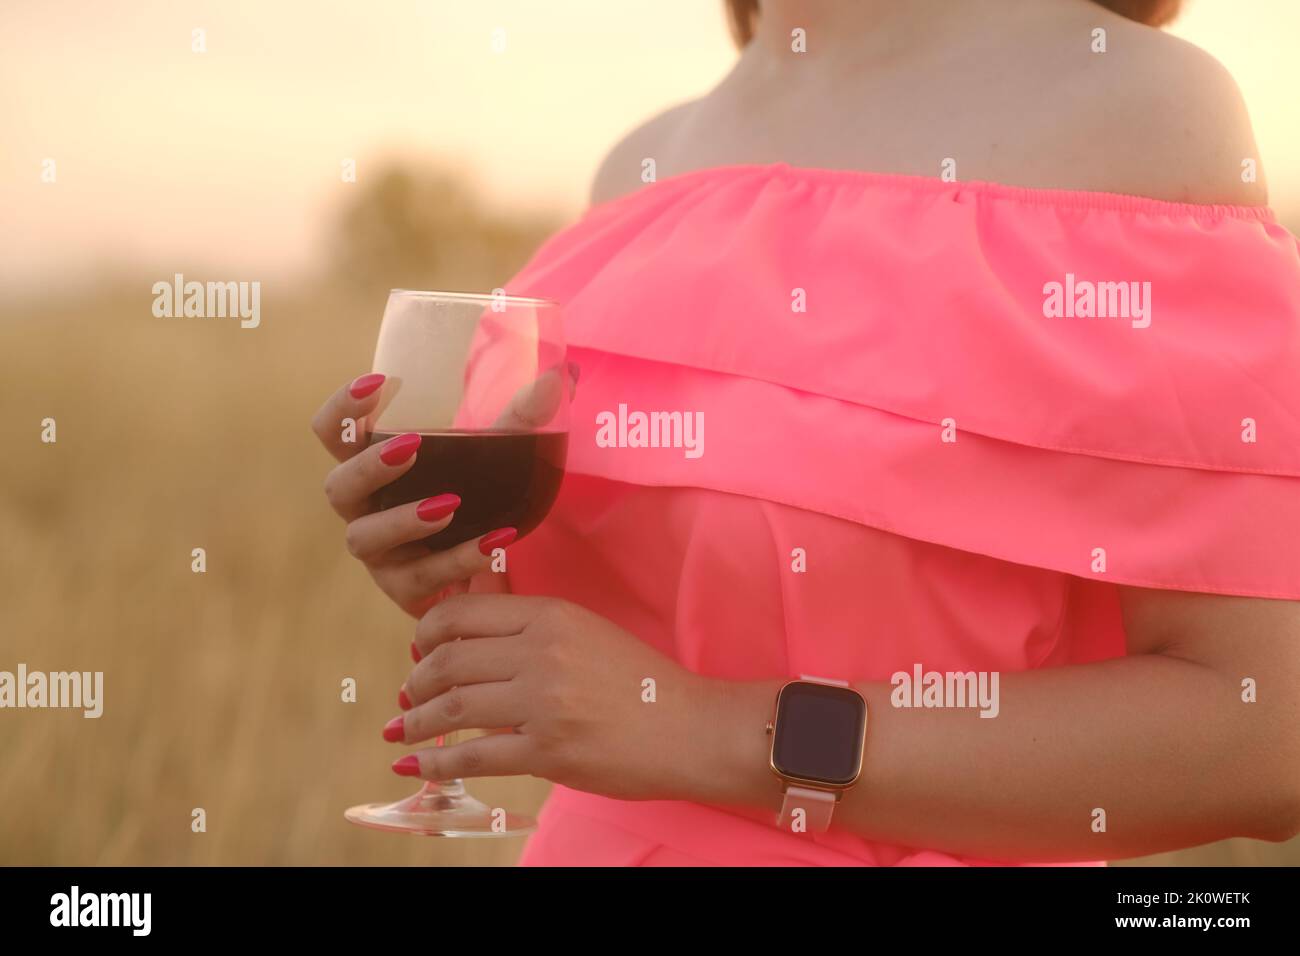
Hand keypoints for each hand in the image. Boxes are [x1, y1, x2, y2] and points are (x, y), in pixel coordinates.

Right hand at [310, 374, 512, 616]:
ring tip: (447, 505)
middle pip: (338, 488)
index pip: (333, 433)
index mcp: (372, 465)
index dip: (342, 409)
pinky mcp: (404, 590)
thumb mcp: (499, 453)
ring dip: (402, 520)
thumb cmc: (476, 494)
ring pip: (365, 538)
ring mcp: (380, 553)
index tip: (376, 382)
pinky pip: (420, 578)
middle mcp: (364, 509)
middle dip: (368, 466)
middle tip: (410, 447)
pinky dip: (457, 559)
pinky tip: (493, 544)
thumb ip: (521, 419)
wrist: (488, 560)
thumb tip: (553, 382)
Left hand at [385, 595, 736, 800]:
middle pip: (448, 660)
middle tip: (407, 695)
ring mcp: (543, 703)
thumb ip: (528, 620)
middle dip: (415, 681)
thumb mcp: (586, 631)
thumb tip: (471, 598)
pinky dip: (436, 763)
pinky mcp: (548, 752)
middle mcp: (542, 652)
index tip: (418, 652)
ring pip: (452, 707)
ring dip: (415, 722)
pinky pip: (474, 756)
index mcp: (551, 616)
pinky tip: (418, 767)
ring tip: (401, 731)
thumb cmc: (640, 682)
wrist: (692, 728)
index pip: (462, 615)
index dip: (426, 635)